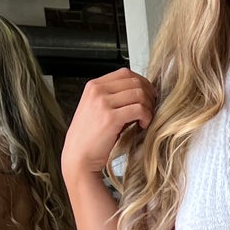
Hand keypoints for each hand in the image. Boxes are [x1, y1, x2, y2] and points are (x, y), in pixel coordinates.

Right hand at [62, 68, 155, 182]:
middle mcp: (97, 90)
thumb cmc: (89, 138)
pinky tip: (142, 125)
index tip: (147, 95)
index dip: (141, 82)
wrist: (78, 157)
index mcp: (93, 86)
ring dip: (148, 106)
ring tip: (145, 119)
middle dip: (148, 94)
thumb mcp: (97, 109)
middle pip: (134, 81)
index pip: (125, 73)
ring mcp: (103, 103)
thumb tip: (140, 93)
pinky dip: (146, 116)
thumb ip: (114, 98)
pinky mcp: (110, 118)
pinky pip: (139, 109)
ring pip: (139, 94)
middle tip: (150, 108)